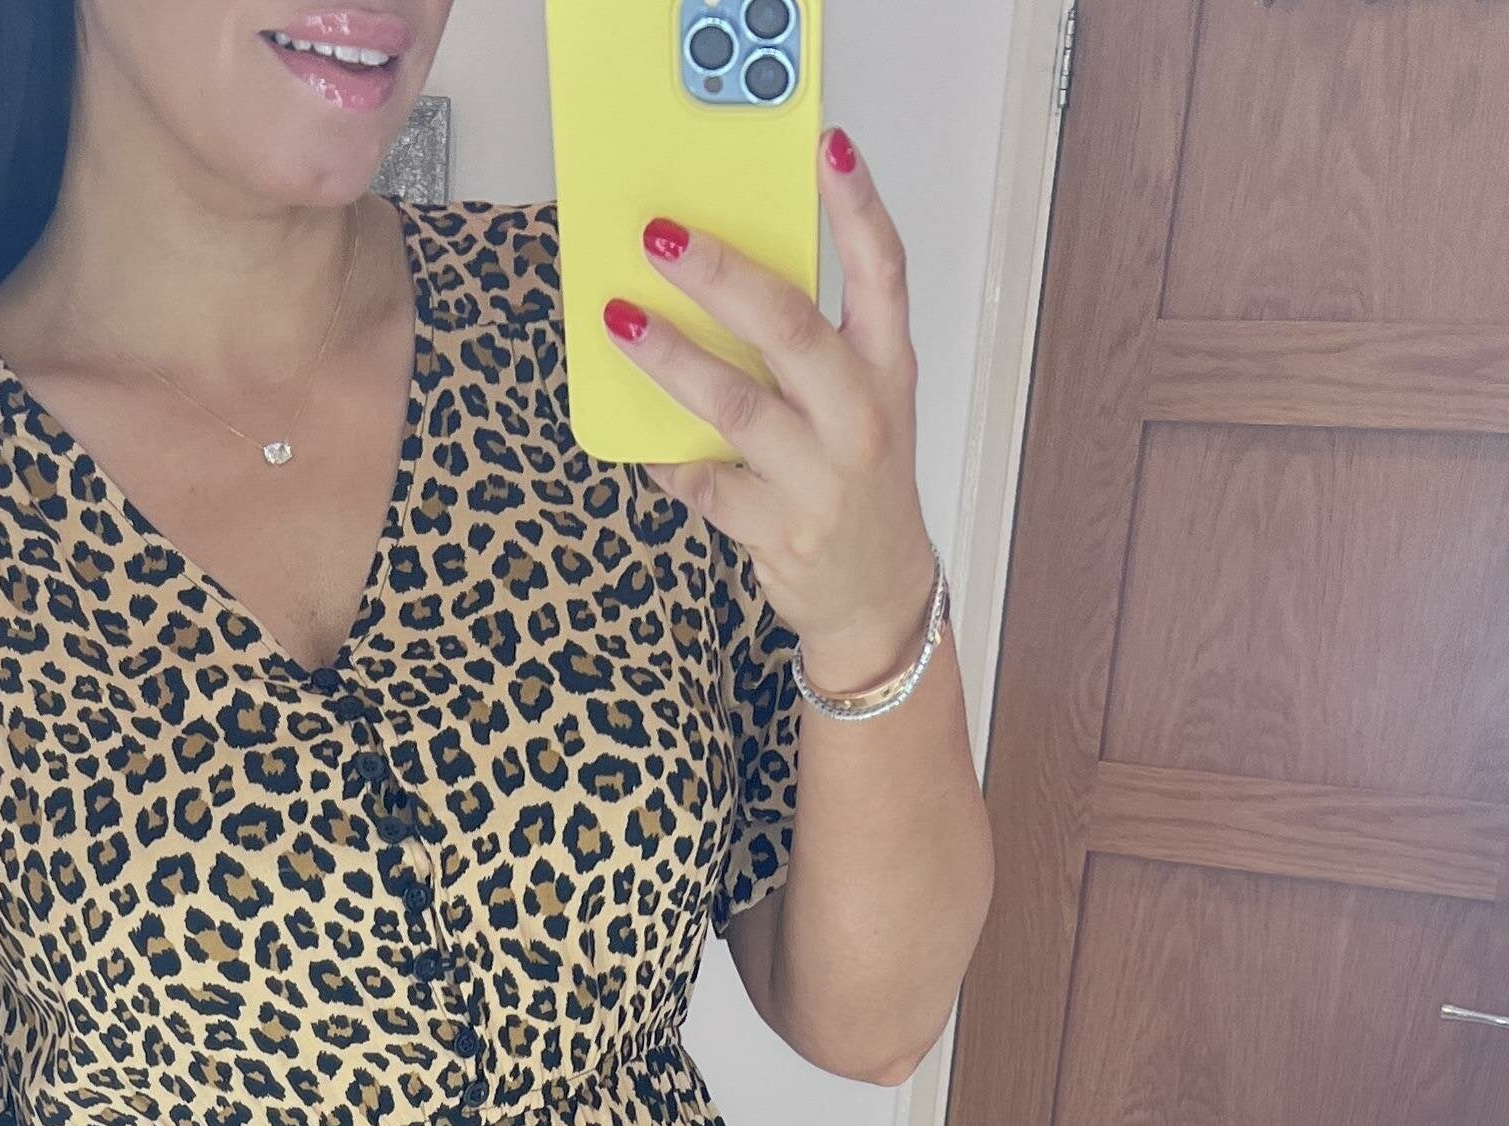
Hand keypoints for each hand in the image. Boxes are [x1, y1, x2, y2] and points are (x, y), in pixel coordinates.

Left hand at [608, 133, 939, 699]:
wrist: (878, 594)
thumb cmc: (859, 481)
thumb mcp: (863, 402)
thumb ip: (816, 344)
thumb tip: (723, 277)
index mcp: (888, 369)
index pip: (884, 271)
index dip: (858, 206)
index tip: (828, 147)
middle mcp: (862, 418)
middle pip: (790, 329)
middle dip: (721, 277)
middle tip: (661, 237)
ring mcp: (822, 478)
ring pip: (736, 407)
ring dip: (671, 359)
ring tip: (621, 320)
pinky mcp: (782, 532)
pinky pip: (706, 485)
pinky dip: (669, 461)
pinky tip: (644, 443)